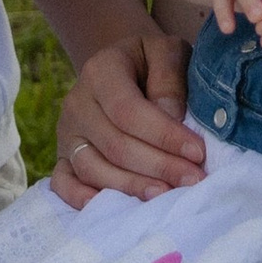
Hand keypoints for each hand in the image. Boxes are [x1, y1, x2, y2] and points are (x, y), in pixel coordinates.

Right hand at [52, 28, 204, 205]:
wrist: (124, 67)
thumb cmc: (152, 63)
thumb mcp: (167, 52)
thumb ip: (169, 79)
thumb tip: (170, 118)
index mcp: (100, 71)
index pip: (128, 110)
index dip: (164, 136)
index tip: (198, 153)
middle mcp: (76, 102)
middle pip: (114, 145)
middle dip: (158, 166)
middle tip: (193, 181)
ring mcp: (67, 133)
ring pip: (93, 169)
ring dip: (132, 187)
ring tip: (167, 197)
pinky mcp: (63, 157)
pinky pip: (63, 184)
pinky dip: (82, 200)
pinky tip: (114, 209)